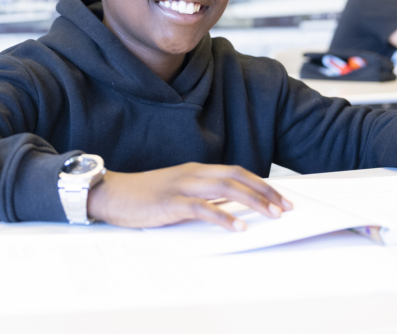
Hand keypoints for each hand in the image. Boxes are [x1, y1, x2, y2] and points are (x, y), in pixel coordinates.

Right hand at [86, 162, 292, 230]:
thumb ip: (200, 195)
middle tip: (285, 207)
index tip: (280, 198)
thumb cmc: (143, 195)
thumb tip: (229, 208)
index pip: (236, 172)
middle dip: (265, 192)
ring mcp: (181, 186)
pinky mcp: (170, 203)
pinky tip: (238, 227)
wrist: (111, 193)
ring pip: (225, 189)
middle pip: (236, 178)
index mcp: (195, 170)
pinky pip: (203, 209)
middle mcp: (192, 174)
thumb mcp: (176, 190)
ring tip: (271, 214)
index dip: (260, 183)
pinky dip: (223, 218)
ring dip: (252, 201)